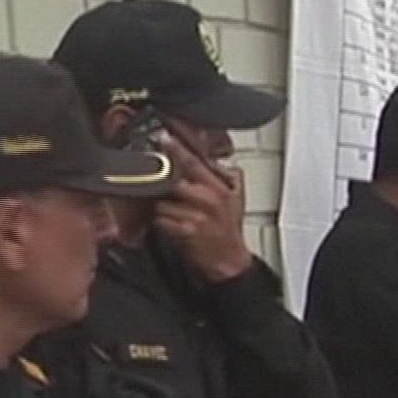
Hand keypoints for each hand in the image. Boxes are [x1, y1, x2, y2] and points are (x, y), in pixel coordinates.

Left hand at [153, 132, 253, 282]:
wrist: (229, 260)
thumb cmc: (229, 228)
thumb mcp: (236, 196)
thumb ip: (225, 174)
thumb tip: (212, 156)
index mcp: (219, 188)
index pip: (194, 162)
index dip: (177, 148)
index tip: (164, 137)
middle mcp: (207, 199)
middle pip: (173, 180)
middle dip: (166, 184)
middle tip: (169, 190)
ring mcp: (196, 216)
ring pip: (163, 202)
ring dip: (164, 208)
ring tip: (177, 214)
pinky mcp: (185, 232)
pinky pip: (161, 220)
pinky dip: (162, 222)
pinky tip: (173, 225)